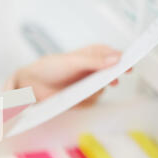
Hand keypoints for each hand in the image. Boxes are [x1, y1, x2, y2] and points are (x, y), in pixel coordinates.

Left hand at [5, 45, 128, 104]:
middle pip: (110, 75)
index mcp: (90, 56)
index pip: (112, 55)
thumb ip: (93, 61)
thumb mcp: (72, 61)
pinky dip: (86, 101)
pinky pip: (91, 102)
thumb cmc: (48, 68)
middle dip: (111, 78)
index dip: (122, 59)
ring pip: (101, 90)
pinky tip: (76, 97)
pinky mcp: (79, 99)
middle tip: (112, 80)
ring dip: (96, 90)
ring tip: (83, 89)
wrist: (28, 85)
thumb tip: (116, 59)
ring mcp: (85, 85)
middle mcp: (90, 71)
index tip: (129, 64)